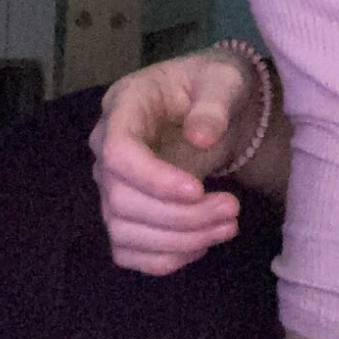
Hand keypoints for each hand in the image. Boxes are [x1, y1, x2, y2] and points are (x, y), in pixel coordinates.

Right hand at [88, 49, 256, 274]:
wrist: (214, 106)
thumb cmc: (213, 85)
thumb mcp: (223, 80)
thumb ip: (214, 103)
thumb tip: (201, 137)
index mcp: (124, 106)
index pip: (119, 153)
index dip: (153, 179)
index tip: (198, 189)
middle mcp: (106, 148)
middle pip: (121, 200)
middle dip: (180, 216)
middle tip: (232, 210)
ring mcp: (111, 184)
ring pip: (123, 231)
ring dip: (178, 241)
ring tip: (228, 226)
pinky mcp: (124, 213)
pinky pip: (128, 251)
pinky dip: (164, 258)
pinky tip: (202, 245)